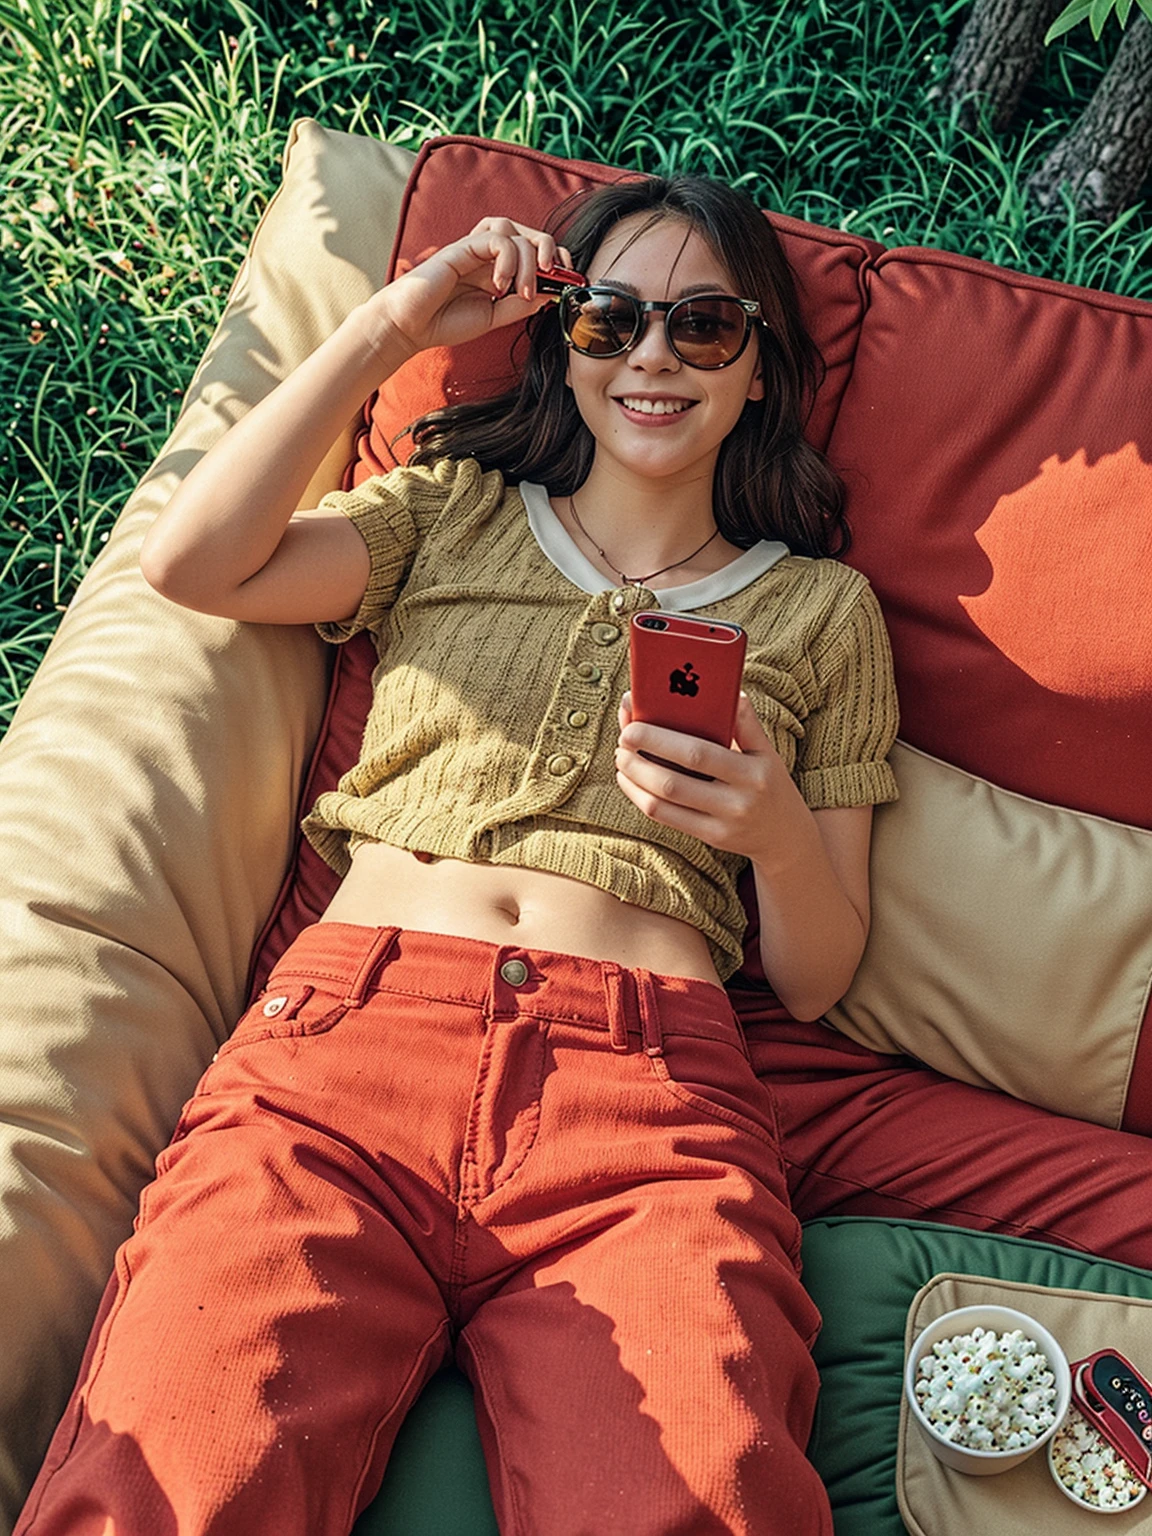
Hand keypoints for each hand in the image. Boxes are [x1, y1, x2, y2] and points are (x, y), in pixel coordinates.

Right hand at [366, 217, 573, 360]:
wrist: (410, 327)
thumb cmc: (445, 322)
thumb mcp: (494, 318)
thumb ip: (520, 305)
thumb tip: (550, 293)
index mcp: (498, 269)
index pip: (535, 251)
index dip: (557, 260)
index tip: (567, 282)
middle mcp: (488, 254)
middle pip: (530, 234)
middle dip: (551, 252)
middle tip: (554, 278)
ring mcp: (475, 248)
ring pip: (516, 233)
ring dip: (528, 261)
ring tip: (520, 291)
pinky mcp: (462, 247)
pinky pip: (497, 239)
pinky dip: (508, 260)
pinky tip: (500, 285)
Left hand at [614, 691, 790, 862]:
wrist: (788, 838)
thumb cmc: (772, 784)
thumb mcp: (768, 753)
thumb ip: (748, 724)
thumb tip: (728, 690)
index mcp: (751, 773)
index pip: (698, 754)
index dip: (660, 740)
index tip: (633, 725)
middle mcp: (737, 802)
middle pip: (673, 782)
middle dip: (639, 759)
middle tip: (622, 739)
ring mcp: (722, 825)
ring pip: (663, 803)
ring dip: (634, 779)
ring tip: (622, 758)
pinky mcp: (710, 839)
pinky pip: (666, 818)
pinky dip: (641, 798)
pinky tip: (630, 781)